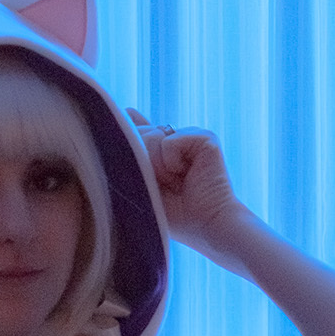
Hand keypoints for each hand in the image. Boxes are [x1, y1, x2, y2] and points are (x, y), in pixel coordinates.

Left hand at [127, 109, 243, 264]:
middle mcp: (177, 140)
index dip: (131, 134)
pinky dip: (172, 162)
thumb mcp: (145, 181)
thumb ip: (136, 148)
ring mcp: (191, 137)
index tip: (137, 147)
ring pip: (153, 136)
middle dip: (145, 163)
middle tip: (166, 185)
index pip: (139, 130)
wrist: (206, 225)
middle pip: (140, 134)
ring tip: (177, 183)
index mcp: (162, 151)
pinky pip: (170, 140)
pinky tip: (187, 175)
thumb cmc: (174, 214)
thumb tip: (128, 110)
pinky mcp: (204, 138)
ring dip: (159, 167)